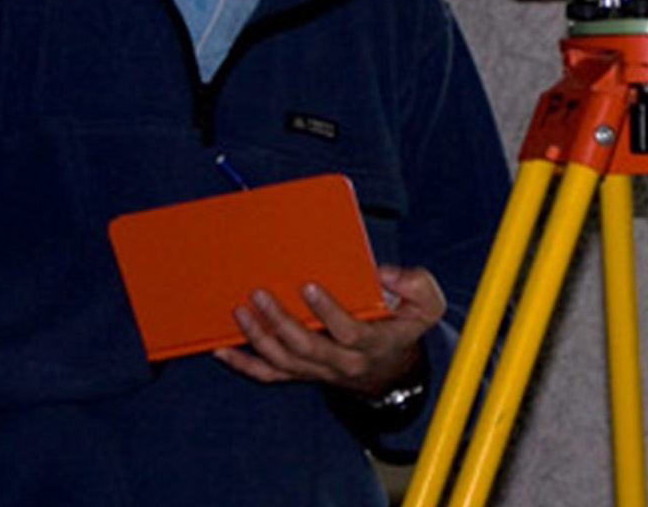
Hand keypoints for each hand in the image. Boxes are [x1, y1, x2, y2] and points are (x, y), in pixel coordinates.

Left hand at [213, 265, 444, 396]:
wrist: (390, 368)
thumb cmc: (403, 325)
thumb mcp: (426, 304)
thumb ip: (415, 284)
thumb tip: (384, 273)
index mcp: (371, 343)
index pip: (348, 331)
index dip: (328, 312)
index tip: (309, 286)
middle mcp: (342, 362)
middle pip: (307, 348)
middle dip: (281, 322)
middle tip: (260, 293)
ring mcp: (318, 370)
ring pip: (284, 362)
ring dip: (259, 338)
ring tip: (240, 310)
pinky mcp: (301, 372)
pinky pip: (269, 374)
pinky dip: (243, 364)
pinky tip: (221, 348)